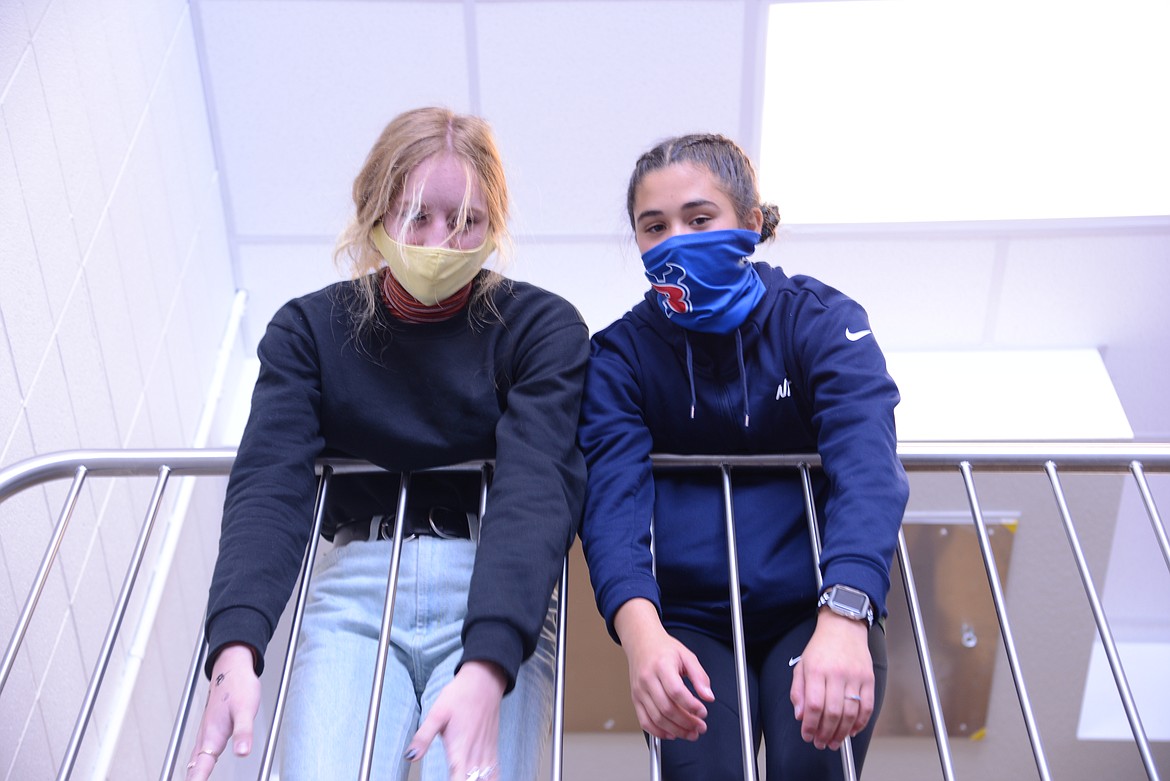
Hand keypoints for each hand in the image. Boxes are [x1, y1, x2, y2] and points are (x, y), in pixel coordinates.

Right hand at [185, 644, 260, 779]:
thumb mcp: (246, 709)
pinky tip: (197, 768)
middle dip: (193, 780)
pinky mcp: (209, 729)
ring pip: (193, 760)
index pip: (201, 766)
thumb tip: (242, 753)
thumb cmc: (239, 686)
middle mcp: (206, 735)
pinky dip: (196, 765)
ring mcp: (205, 732)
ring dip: (192, 774)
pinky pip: (198, 752)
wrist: (231, 668)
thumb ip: (244, 732)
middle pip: (193, 767)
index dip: (197, 780)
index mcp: (213, 734)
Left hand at [404, 660, 506, 779]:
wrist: (484, 681)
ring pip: (486, 779)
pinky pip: (495, 771)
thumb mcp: (436, 713)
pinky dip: (490, 779)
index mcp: (460, 748)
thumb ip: (423, 737)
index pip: (458, 780)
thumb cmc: (461, 695)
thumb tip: (410, 755)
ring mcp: (486, 751)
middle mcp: (475, 753)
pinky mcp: (492, 747)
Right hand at [613, 599, 712, 740]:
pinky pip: (644, 721)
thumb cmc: (663, 649)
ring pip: (656, 718)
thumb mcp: (687, 656)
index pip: (676, 691)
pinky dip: (658, 732)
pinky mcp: (635, 699)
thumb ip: (700, 676)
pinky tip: (671, 734)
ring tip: (690, 733)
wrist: (641, 642)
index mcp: (662, 666)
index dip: (691, 706)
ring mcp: (639, 690)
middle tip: (700, 727)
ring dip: (676, 730)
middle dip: (686, 722)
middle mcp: (648, 679)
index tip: (703, 712)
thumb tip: (708, 696)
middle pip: (667, 708)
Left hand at [789, 609, 873, 750]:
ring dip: (842, 732)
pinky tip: (852, 730)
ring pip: (851, 713)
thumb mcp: (802, 665)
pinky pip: (867, 707)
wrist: (843, 627)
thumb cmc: (821, 647)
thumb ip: (798, 691)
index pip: (814, 705)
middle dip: (826, 733)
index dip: (810, 726)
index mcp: (816, 670)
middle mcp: (836, 673)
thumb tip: (801, 716)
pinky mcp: (869, 679)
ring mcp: (855, 676)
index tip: (807, 736)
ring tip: (835, 741)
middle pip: (833, 712)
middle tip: (821, 743)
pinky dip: (861, 723)